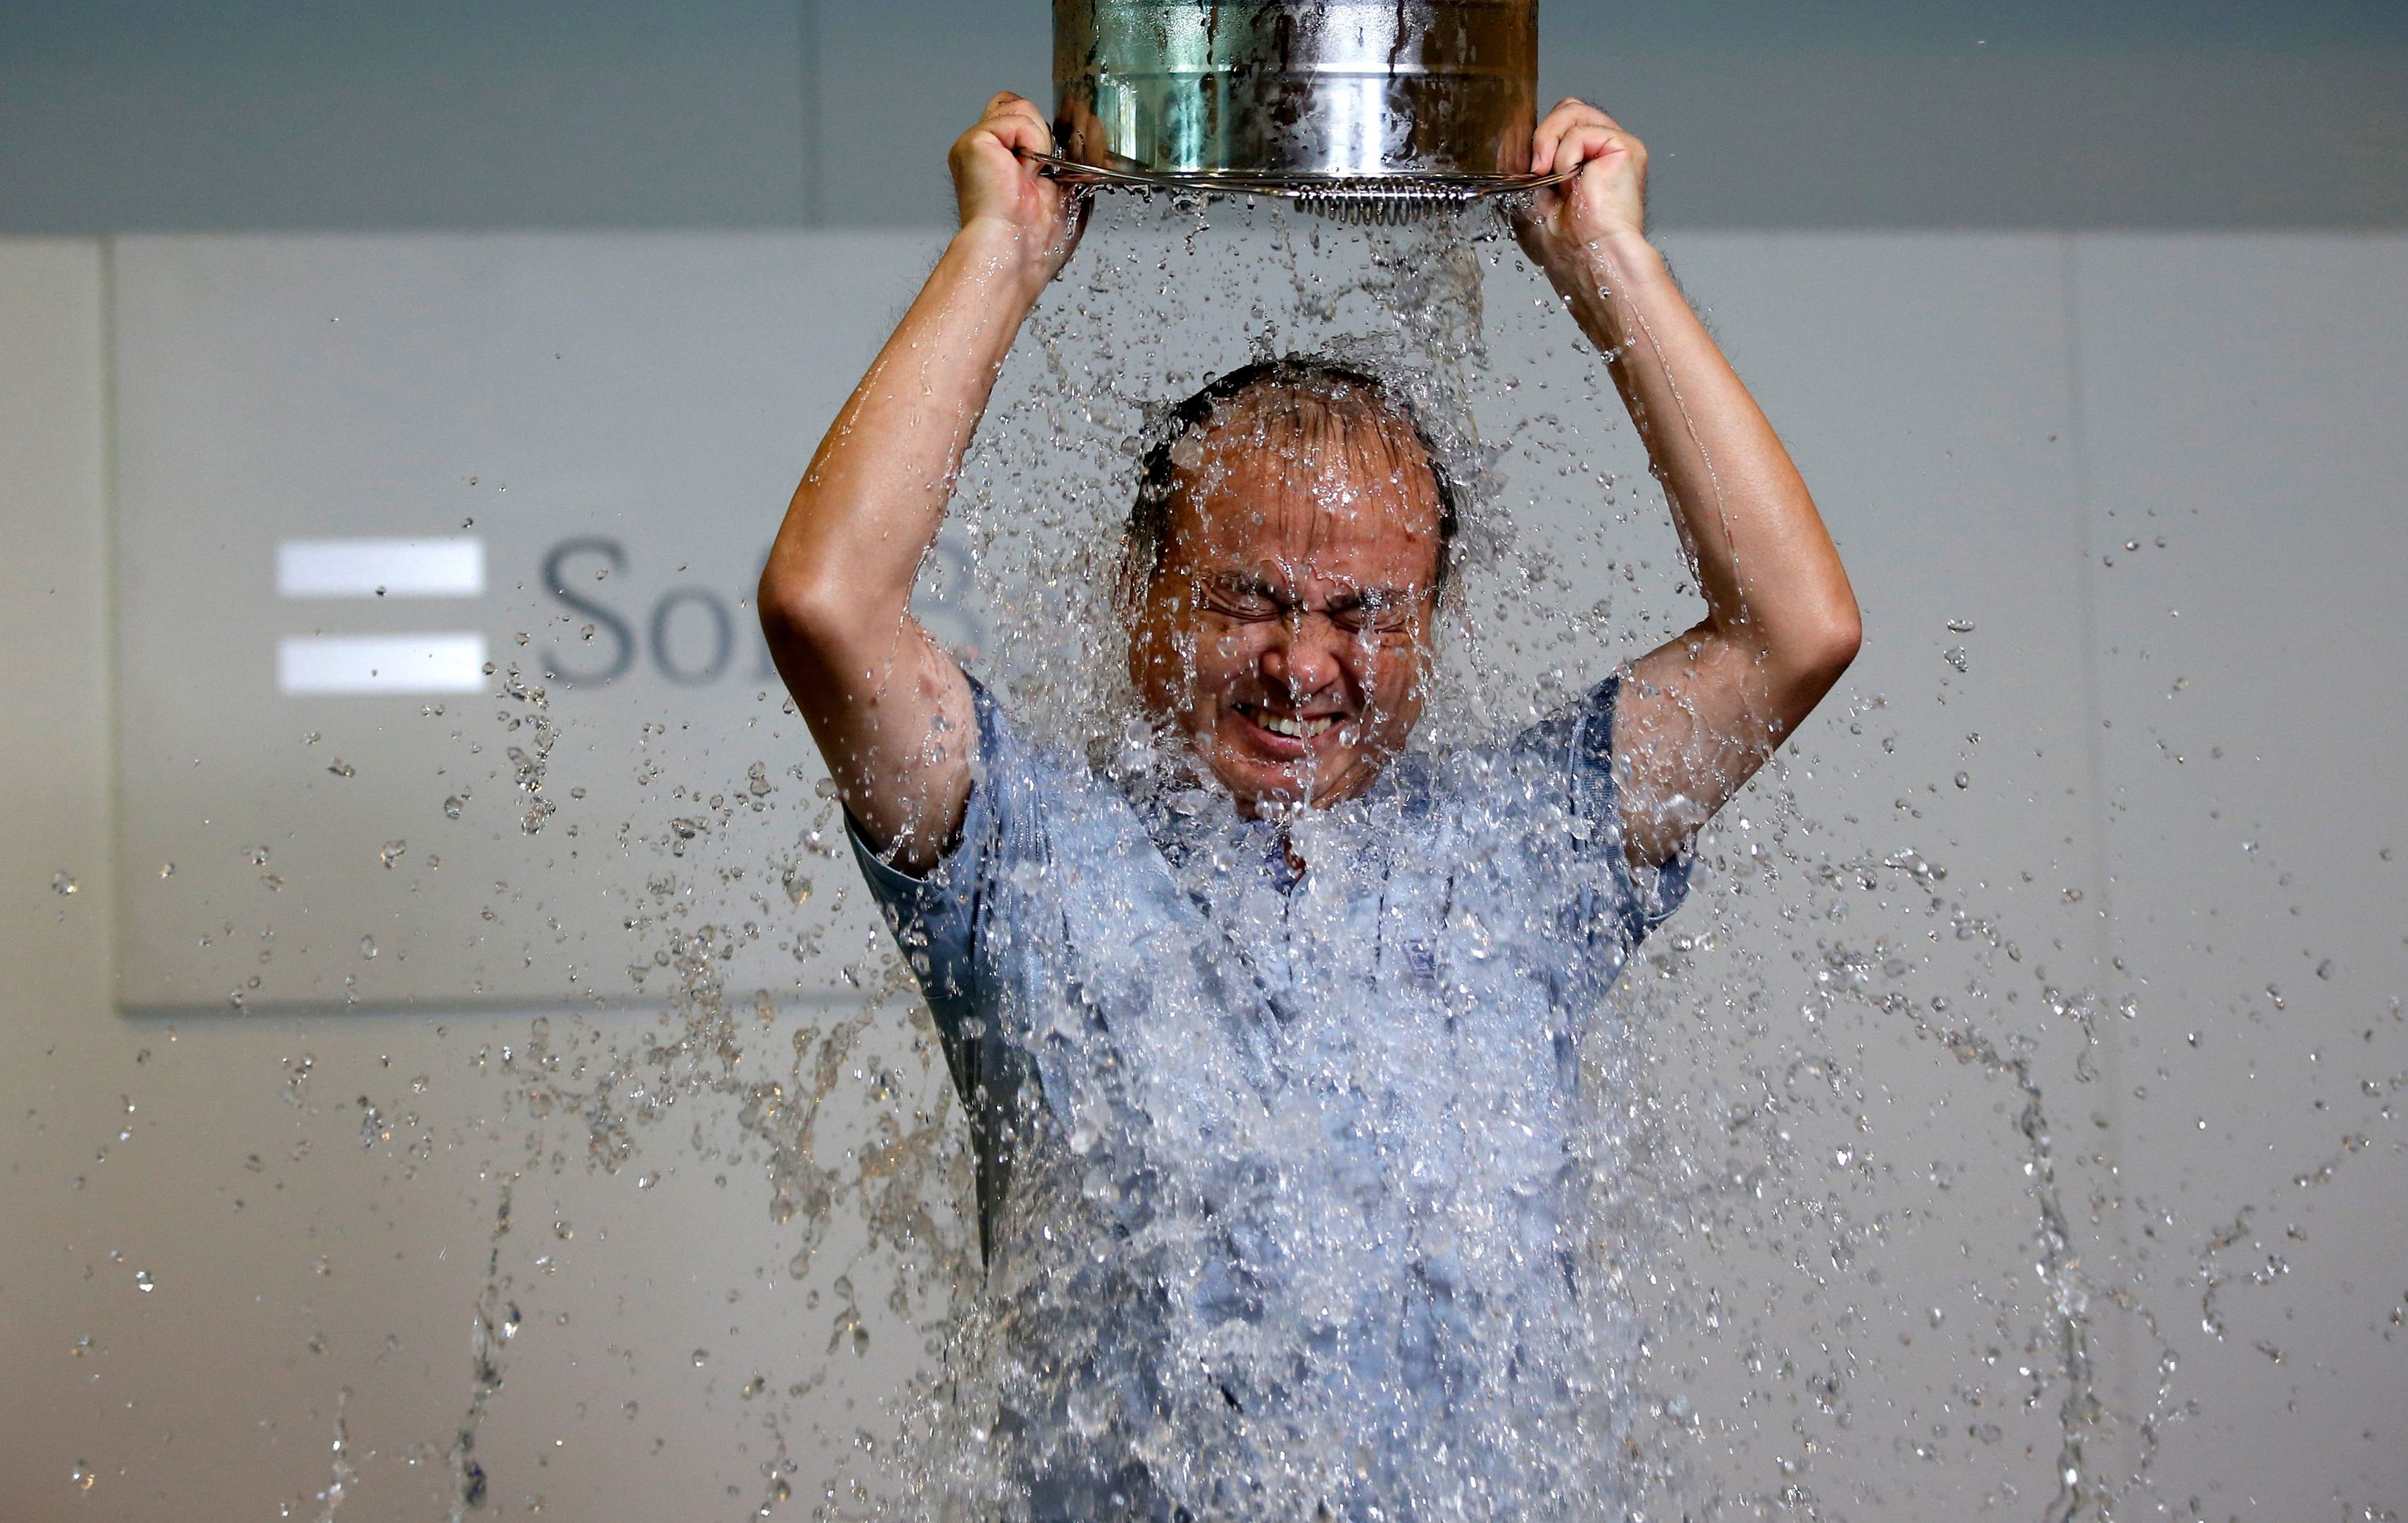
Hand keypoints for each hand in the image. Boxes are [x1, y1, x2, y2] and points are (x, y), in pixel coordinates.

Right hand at [949, 92, 1089, 294]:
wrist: (1018, 251)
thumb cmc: (1038, 239)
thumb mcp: (1068, 186)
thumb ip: (1072, 152)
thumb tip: (1089, 121)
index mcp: (1002, 161)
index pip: (1020, 116)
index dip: (1040, 128)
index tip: (1053, 160)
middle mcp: (986, 149)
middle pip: (1019, 104)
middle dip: (1041, 135)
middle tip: (1039, 176)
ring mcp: (977, 143)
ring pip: (1021, 107)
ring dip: (1038, 143)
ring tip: (1028, 178)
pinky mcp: (973, 141)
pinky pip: (1016, 119)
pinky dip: (1030, 144)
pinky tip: (1022, 173)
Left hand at [1511, 98, 1650, 293]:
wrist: (1584, 257)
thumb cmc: (1562, 243)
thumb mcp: (1526, 195)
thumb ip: (1521, 163)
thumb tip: (1509, 138)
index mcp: (1582, 162)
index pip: (1558, 124)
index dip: (1535, 137)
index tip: (1524, 169)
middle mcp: (1600, 151)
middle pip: (1567, 108)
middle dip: (1541, 137)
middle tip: (1537, 172)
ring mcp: (1615, 147)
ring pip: (1572, 110)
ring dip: (1551, 145)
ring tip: (1554, 179)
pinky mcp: (1626, 147)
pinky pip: (1583, 130)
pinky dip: (1568, 157)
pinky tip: (1575, 183)